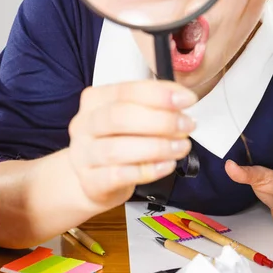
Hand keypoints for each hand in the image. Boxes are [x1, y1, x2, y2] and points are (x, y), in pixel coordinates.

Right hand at [67, 81, 196, 210]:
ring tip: (182, 147)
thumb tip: (182, 101)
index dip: (159, 94)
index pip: (126, 90)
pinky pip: (118, 176)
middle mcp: (85, 124)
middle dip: (161, 120)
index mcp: (95, 100)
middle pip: (120, 116)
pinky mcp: (90, 181)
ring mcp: (84, 154)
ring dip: (157, 147)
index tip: (187, 99)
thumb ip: (155, 106)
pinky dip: (147, 170)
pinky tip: (167, 165)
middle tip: (187, 125)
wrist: (93, 180)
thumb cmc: (118, 141)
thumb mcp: (132, 117)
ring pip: (117, 149)